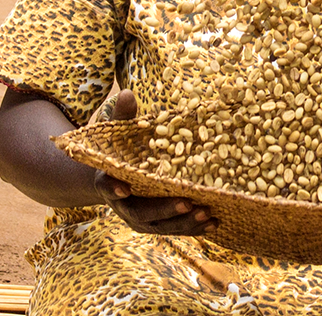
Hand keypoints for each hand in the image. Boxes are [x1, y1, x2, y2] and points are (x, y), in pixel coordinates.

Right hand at [92, 90, 216, 235]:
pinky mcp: (158, 223)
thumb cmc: (120, 152)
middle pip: (140, 213)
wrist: (116, 179)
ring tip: (207, 214)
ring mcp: (141, 218)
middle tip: (187, 202)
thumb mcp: (119, 134)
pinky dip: (193, 228)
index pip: (107, 187)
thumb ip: (122, 117)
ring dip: (184, 223)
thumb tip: (128, 93)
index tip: (122, 189)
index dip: (112, 189)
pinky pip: (175, 228)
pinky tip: (214, 222)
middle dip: (164, 210)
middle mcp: (124, 205)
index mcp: (110, 181)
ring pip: (160, 226)